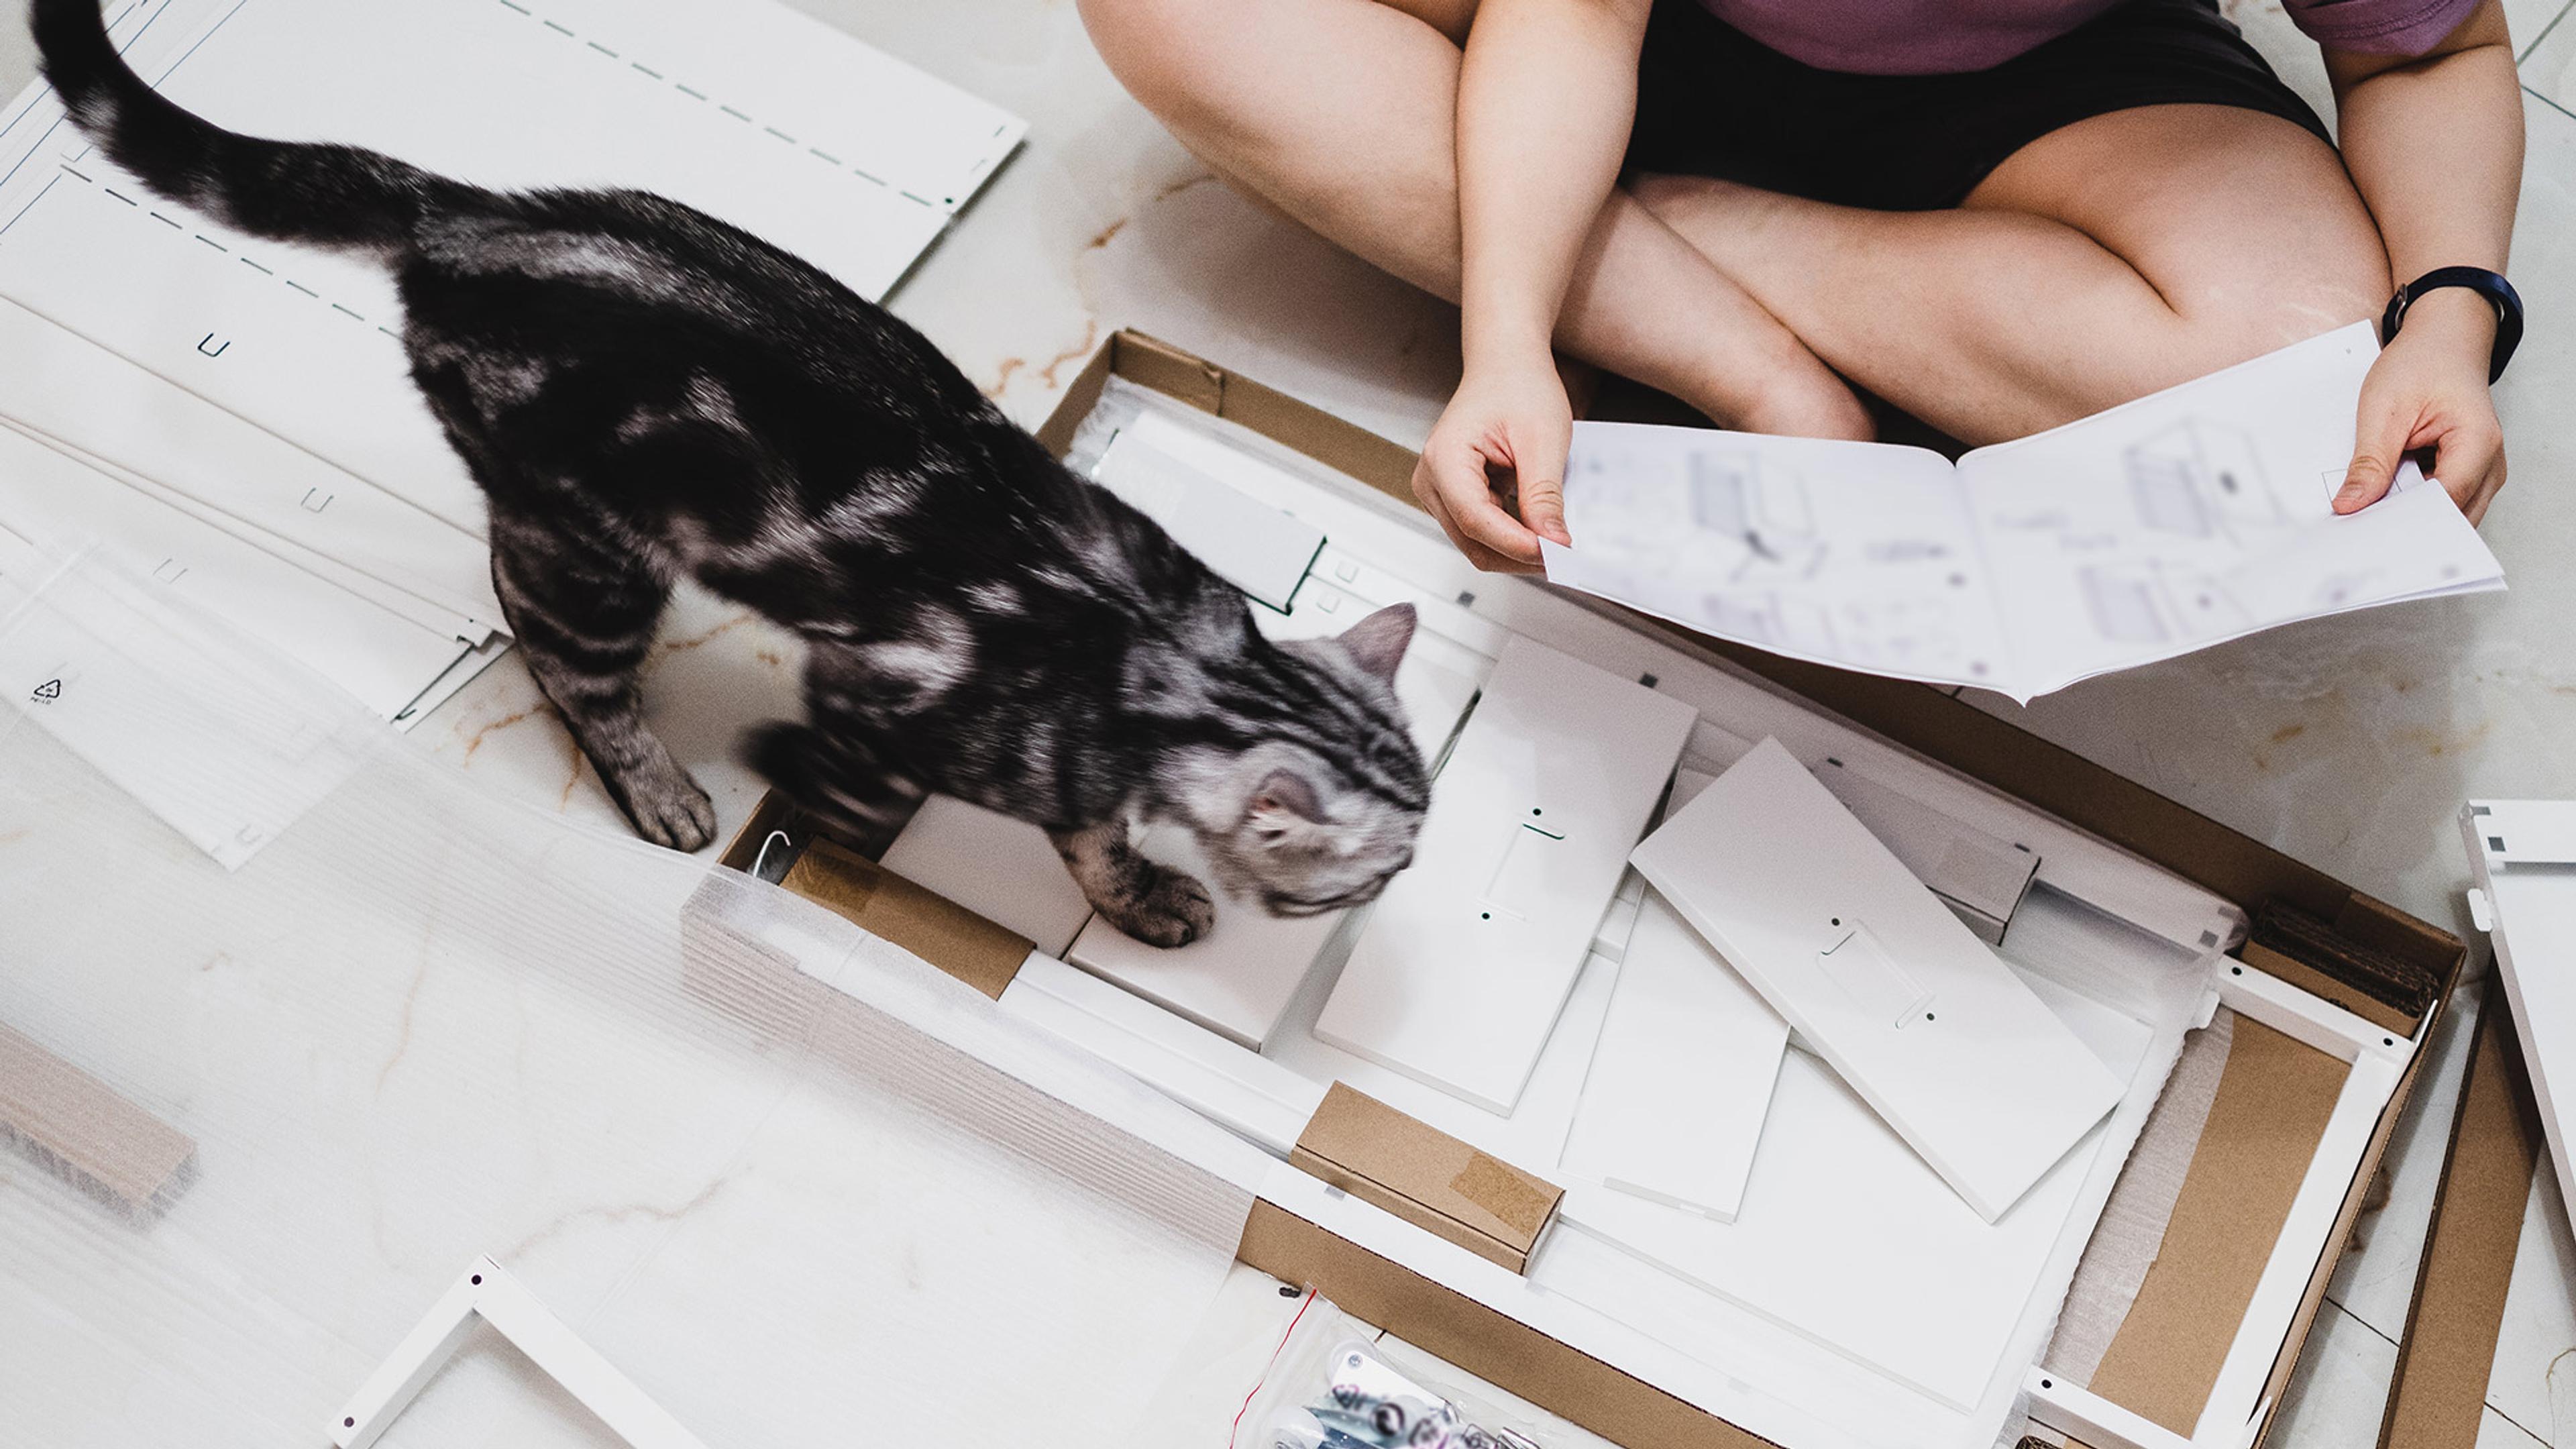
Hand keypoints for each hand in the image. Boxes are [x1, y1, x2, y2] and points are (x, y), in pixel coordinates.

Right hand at [1411, 360, 1574, 572]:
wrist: (1507, 366)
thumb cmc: (1517, 386)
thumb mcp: (1542, 439)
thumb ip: (1544, 495)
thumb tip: (1552, 542)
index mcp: (1444, 459)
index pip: (1477, 520)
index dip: (1517, 544)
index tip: (1556, 552)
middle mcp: (1432, 480)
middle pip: (1474, 542)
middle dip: (1519, 554)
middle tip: (1563, 553)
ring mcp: (1440, 492)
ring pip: (1477, 544)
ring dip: (1517, 548)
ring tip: (1555, 538)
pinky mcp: (1456, 498)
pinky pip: (1482, 531)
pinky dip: (1513, 536)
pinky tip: (1539, 527)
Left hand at [2336, 290, 2507, 523]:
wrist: (2443, 342)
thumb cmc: (2422, 364)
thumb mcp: (2383, 409)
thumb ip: (2370, 462)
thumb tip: (2350, 505)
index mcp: (2478, 443)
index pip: (2443, 503)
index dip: (2402, 521)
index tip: (2362, 529)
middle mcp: (2490, 465)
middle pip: (2448, 518)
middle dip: (2405, 526)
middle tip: (2357, 528)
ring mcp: (2482, 473)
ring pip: (2444, 516)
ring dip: (2407, 516)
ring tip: (2369, 510)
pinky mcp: (2466, 475)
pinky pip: (2439, 503)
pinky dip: (2411, 504)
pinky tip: (2383, 500)